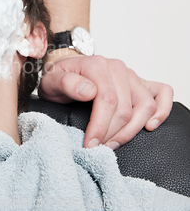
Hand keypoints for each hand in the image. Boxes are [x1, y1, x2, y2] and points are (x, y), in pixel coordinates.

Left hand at [38, 49, 173, 149]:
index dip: (100, 126)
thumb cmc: (58, 77)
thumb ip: (65, 83)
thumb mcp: (51, 81)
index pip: (108, 100)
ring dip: (131, 130)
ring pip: (146, 106)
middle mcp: (117, 68)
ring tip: (113, 143)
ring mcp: (131, 75)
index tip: (90, 144)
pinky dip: (162, 110)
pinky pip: (162, 93)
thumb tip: (88, 91)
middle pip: (126, 108)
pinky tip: (149, 126)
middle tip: (97, 147)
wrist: (64, 70)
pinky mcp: (140, 83)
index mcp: (96, 65)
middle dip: (112, 133)